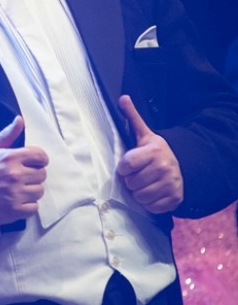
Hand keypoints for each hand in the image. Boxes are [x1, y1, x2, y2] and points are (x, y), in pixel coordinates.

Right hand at [0, 116, 48, 226]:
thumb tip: (19, 121)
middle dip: (33, 175)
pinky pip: (34, 207)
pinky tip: (16, 201)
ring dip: (31, 191)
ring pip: (39, 191)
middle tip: (20, 177)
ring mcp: (15, 194)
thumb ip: (7, 135)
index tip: (33, 163)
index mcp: (10, 158)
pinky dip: (27, 206)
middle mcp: (15, 175)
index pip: (40, 156)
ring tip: (17, 189)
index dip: (38, 159)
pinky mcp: (15, 210)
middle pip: (42, 174)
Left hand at [117, 95, 183, 212]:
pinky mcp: (175, 199)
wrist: (181, 166)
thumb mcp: (144, 134)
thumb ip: (132, 117)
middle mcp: (164, 167)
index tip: (128, 165)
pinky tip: (152, 192)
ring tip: (144, 183)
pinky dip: (149, 203)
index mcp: (153, 151)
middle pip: (131, 183)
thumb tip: (123, 98)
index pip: (126, 166)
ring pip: (140, 196)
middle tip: (138, 174)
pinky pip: (151, 207)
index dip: (123, 168)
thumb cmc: (155, 152)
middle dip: (131, 180)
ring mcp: (171, 184)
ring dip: (138, 192)